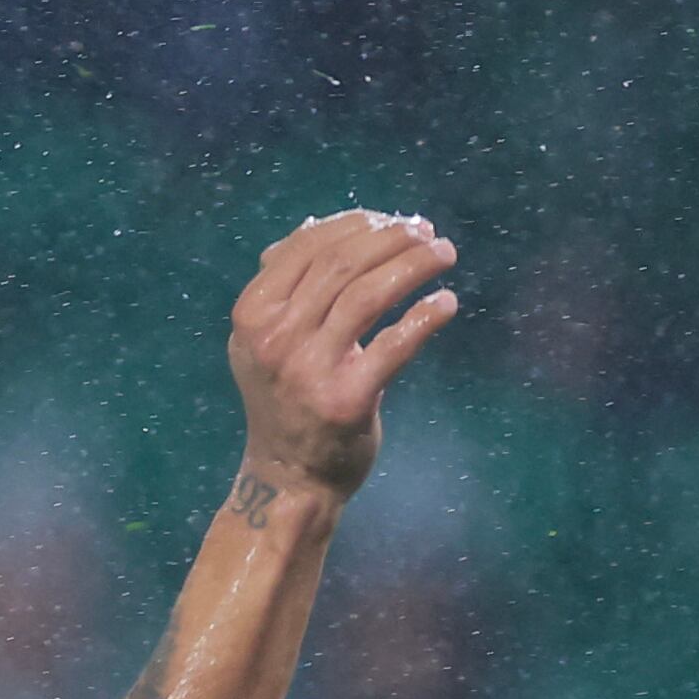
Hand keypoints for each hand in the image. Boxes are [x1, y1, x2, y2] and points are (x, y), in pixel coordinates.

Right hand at [226, 208, 459, 500]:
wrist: (289, 477)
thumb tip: (315, 222)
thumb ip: (286, 285)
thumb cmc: (285, 400)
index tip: (395, 221)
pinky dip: (425, 317)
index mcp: (252, 314)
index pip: (308, 248)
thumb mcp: (266, 338)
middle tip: (428, 233)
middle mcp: (275, 338)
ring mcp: (309, 369)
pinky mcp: (347, 400)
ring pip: (369, 295)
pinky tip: (446, 303)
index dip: (358, 224)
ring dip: (415, 266)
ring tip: (444, 254)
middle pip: (343, 265)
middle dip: (393, 239)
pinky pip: (395, 345)